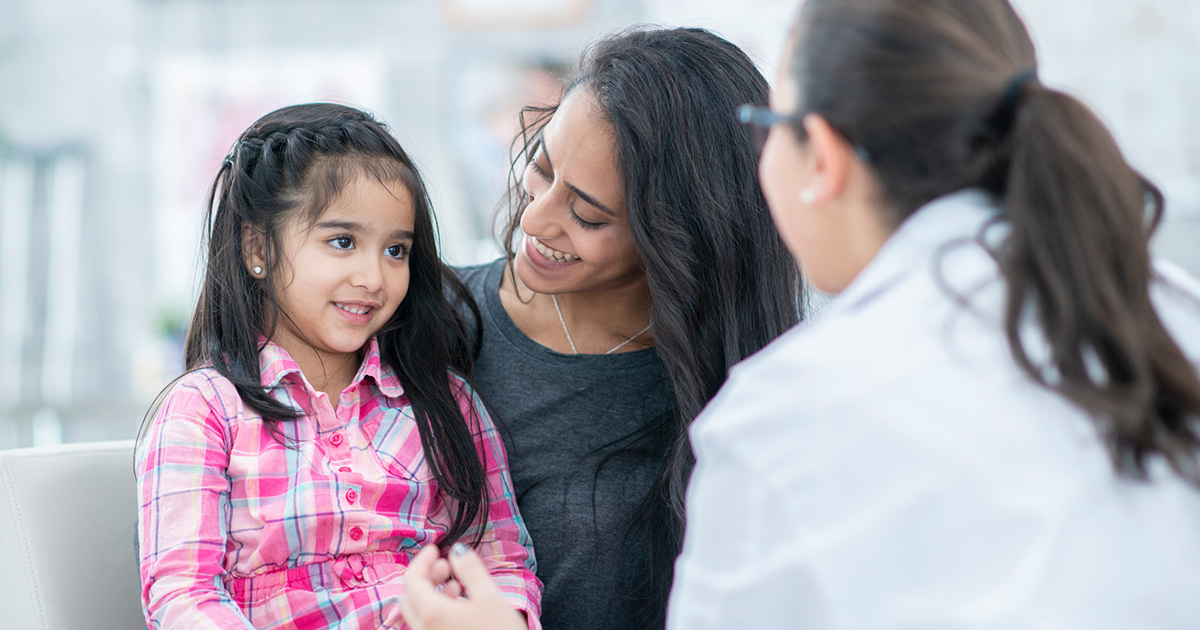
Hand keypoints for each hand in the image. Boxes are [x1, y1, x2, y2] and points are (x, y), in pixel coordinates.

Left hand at [402, 543, 527, 629]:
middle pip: (409, 597)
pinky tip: (459, 604)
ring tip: (455, 582)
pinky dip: (436, 609)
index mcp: (432, 613)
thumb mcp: (490, 596)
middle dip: (424, 576)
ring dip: (430, 593)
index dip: (421, 560)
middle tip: (444, 564)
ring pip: (417, 613)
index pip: (411, 580)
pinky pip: (428, 625)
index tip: (435, 548)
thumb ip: (470, 569)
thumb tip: (457, 550)